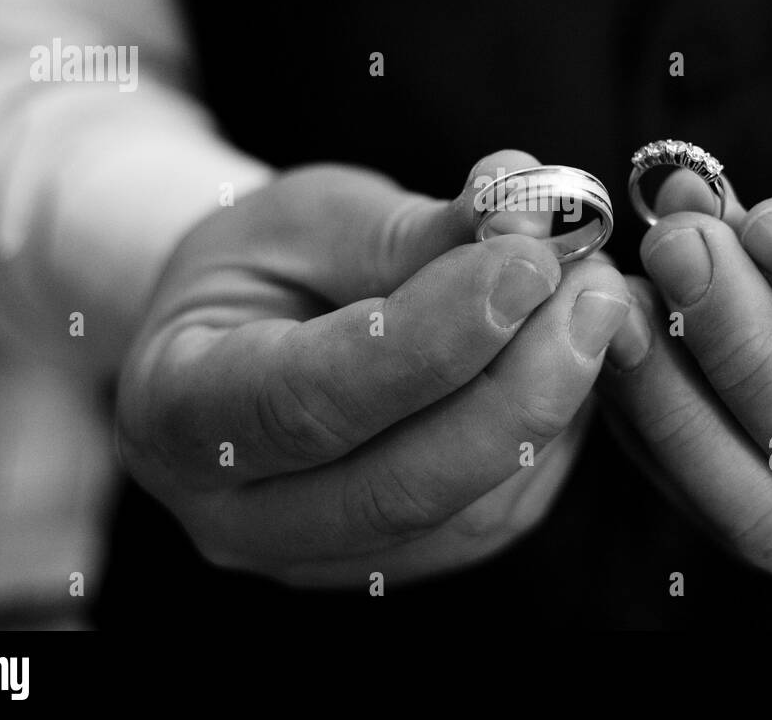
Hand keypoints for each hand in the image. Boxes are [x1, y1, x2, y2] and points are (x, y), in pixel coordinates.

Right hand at [115, 151, 630, 586]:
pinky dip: (550, 434)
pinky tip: (569, 355)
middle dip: (516, 389)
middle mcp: (236, 514)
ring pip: (462, 512)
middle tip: (594, 290)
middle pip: (397, 487)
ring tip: (592, 301)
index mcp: (177, 413)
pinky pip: (495, 515)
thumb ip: (412, 227)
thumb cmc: (265, 262)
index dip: (429, 338)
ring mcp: (315, 556)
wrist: (242, 331)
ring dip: (550, 405)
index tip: (526, 263)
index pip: (308, 399)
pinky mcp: (393, 563)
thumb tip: (526, 209)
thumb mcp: (310, 215)